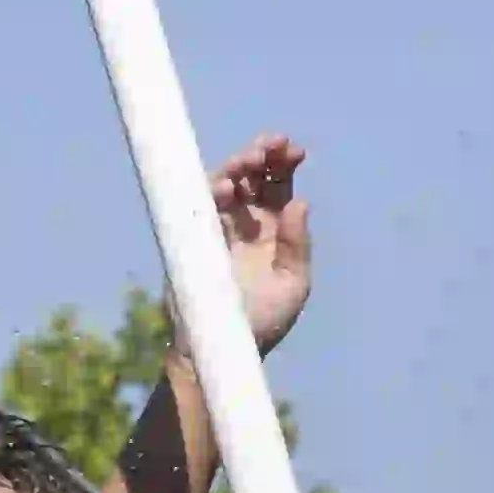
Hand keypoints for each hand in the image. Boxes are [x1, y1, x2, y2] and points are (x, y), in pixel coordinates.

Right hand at [210, 134, 311, 354]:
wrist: (224, 348)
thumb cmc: (263, 320)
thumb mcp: (294, 284)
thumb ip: (298, 246)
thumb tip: (300, 202)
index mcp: (275, 229)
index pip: (279, 185)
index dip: (285, 163)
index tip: (295, 149)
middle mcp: (247, 222)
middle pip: (252, 177)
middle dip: (261, 155)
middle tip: (272, 144)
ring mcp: (218, 228)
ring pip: (224, 185)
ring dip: (236, 167)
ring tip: (249, 160)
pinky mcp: (193, 239)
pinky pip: (198, 208)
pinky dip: (208, 193)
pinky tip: (223, 187)